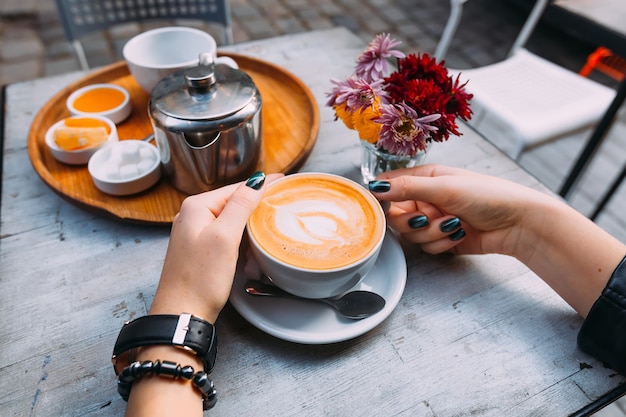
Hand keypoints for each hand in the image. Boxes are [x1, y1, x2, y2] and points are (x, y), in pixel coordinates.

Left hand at [150, 172, 283, 322]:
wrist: (182, 313)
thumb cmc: (200, 279)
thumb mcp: (224, 237)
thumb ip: (240, 206)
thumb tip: (256, 181)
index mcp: (196, 207)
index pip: (236, 188)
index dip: (261, 185)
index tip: (282, 180)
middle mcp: (192, 216)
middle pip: (233, 202)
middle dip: (256, 204)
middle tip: (281, 201)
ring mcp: (194, 233)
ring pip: (230, 219)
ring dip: (249, 222)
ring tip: (270, 220)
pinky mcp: (199, 249)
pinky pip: (225, 234)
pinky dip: (240, 237)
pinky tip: (251, 244)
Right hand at [369, 164, 624, 316]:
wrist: (518, 223)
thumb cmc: (488, 195)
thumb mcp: (444, 187)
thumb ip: (407, 188)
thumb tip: (374, 187)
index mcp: (424, 178)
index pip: (389, 186)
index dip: (382, 198)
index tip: (380, 208)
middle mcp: (425, 198)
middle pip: (396, 216)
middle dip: (413, 221)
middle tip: (428, 216)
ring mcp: (433, 219)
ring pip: (411, 235)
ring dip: (431, 233)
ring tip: (453, 224)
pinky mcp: (442, 239)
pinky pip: (426, 247)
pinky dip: (441, 243)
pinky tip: (459, 234)